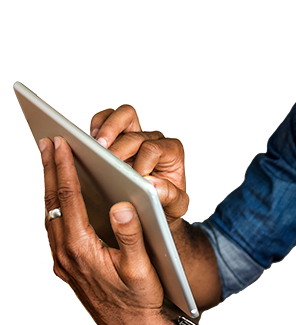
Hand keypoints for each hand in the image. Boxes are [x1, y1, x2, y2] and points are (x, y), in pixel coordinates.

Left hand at [41, 135, 174, 324]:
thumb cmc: (140, 301)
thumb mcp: (141, 268)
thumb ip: (131, 236)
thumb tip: (122, 206)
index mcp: (81, 249)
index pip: (69, 200)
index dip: (64, 169)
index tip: (61, 145)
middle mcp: (66, 254)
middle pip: (52, 203)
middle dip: (49, 170)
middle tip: (48, 142)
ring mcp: (63, 261)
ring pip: (49, 215)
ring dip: (49, 187)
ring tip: (50, 163)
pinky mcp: (67, 267)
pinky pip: (54, 228)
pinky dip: (55, 206)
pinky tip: (60, 199)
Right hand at [90, 104, 188, 229]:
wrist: (154, 209)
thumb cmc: (165, 206)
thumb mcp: (175, 208)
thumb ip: (170, 196)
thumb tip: (150, 183)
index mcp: (171, 153)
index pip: (153, 149)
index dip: (140, 164)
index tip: (133, 180)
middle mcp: (154, 141)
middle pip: (135, 132)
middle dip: (119, 148)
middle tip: (109, 161)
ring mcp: (135, 136)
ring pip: (124, 115)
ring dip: (108, 128)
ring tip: (97, 146)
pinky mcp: (117, 137)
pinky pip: (107, 119)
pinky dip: (98, 125)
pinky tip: (91, 143)